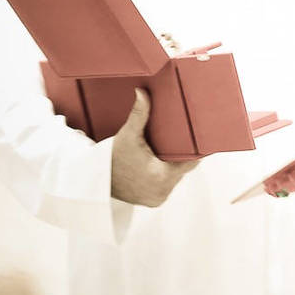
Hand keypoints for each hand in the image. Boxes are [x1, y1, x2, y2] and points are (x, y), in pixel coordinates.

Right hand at [110, 89, 198, 206]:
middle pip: (184, 169)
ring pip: (176, 178)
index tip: (201, 140)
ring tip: (170, 153)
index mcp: (162, 176)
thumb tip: (142, 92)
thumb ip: (139, 114)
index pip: (193, 161)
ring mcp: (159, 198)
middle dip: (182, 156)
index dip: (196, 151)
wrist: (92, 182)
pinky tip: (159, 166)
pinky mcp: (154, 202)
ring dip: (173, 168)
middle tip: (183, 142)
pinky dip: (164, 178)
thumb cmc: (111, 158)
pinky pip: (166, 186)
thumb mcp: (127, 136)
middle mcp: (163, 191)